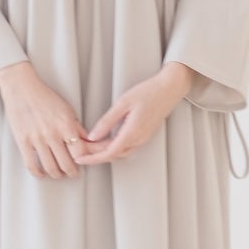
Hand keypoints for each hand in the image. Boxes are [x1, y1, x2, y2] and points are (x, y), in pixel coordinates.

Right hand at [0, 61, 107, 179]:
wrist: (22, 88)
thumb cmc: (45, 96)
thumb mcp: (67, 109)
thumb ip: (77, 127)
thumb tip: (88, 142)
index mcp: (66, 125)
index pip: (80, 152)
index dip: (83, 162)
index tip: (81, 164)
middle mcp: (53, 134)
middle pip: (66, 164)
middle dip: (71, 172)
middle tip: (71, 173)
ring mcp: (37, 139)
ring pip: (50, 167)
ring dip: (56, 175)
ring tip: (58, 174)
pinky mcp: (23, 141)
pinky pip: (31, 164)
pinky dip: (38, 173)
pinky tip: (41, 174)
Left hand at [76, 62, 195, 166]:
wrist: (169, 89)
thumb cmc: (148, 92)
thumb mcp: (123, 103)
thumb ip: (107, 121)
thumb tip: (93, 136)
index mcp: (132, 133)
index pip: (108, 153)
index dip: (92, 158)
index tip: (80, 159)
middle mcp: (138, 139)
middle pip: (112, 154)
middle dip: (94, 154)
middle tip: (79, 149)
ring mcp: (143, 139)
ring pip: (119, 152)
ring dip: (103, 151)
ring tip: (88, 145)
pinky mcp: (144, 135)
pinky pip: (125, 147)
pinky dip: (112, 147)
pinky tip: (104, 141)